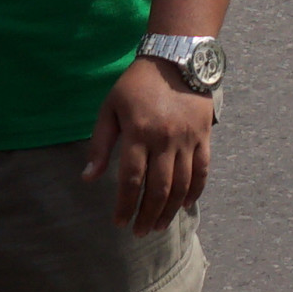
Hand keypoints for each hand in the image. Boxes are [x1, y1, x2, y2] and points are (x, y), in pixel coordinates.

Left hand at [83, 57, 216, 232]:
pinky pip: (202, 170)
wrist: (176, 58)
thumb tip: (88, 178)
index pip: (131, 179)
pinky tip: (184, 206)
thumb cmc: (136, 84)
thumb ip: (100, 144)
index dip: (125, 205)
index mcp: (138, 132)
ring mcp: (187, 138)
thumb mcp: (110, 108)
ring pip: (181, 184)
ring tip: (159, 226)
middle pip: (158, 188)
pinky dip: (194, 191)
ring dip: (169, 210)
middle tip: (140, 232)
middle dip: (147, 215)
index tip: (119, 222)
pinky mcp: (204, 136)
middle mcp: (165, 139)